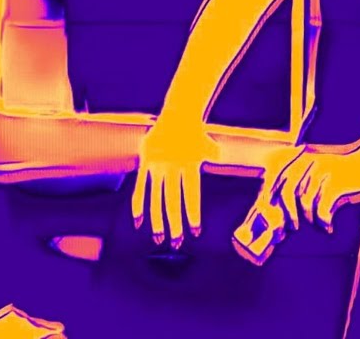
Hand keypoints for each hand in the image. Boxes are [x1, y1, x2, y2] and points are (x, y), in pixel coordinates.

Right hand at [132, 119, 220, 248]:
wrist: (177, 114)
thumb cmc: (196, 133)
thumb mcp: (209, 146)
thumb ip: (214, 156)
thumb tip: (221, 159)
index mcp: (190, 164)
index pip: (191, 195)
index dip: (193, 214)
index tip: (195, 231)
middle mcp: (173, 166)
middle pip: (173, 201)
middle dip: (174, 223)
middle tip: (176, 243)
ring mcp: (158, 166)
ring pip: (156, 198)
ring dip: (157, 220)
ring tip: (158, 238)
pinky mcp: (145, 164)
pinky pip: (140, 188)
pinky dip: (139, 205)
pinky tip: (138, 221)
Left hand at [265, 146, 359, 232]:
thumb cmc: (347, 173)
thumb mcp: (322, 171)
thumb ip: (303, 184)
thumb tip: (285, 211)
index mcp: (303, 157)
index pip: (277, 177)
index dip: (270, 197)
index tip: (273, 212)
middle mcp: (311, 161)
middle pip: (288, 192)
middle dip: (288, 214)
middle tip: (292, 228)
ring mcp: (324, 172)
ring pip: (306, 203)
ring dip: (310, 220)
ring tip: (320, 225)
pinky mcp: (338, 183)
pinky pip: (322, 209)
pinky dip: (323, 222)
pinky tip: (329, 227)